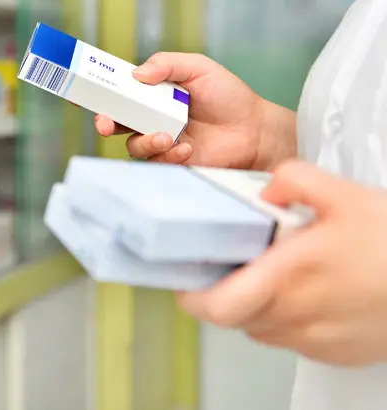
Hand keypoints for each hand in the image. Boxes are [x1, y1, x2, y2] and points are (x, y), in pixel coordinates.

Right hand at [95, 52, 294, 169]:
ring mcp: (161, 139)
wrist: (254, 129)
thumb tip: (136, 75)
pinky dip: (169, 154)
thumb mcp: (199, 68)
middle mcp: (152, 117)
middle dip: (104, 122)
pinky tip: (188, 148)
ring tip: (166, 136)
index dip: (99, 92)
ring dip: (144, 141)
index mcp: (154, 93)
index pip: (120, 91)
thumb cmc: (229, 96)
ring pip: (133, 145)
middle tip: (104, 124)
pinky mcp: (172, 161)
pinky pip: (157, 161)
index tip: (80, 93)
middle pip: (116, 121)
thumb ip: (167, 64)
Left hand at [176, 160, 386, 366]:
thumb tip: (264, 191)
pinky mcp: (334, 352)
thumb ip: (293, 179)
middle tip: (230, 267)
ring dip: (253, 303)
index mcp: (289, 275)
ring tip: (271, 274)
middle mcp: (296, 315)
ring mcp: (315, 339)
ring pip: (260, 327)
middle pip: (234, 316)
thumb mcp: (343, 194)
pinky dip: (283, 317)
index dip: (192, 297)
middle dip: (223, 292)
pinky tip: (304, 292)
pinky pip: (290, 338)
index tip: (188, 279)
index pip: (218, 306)